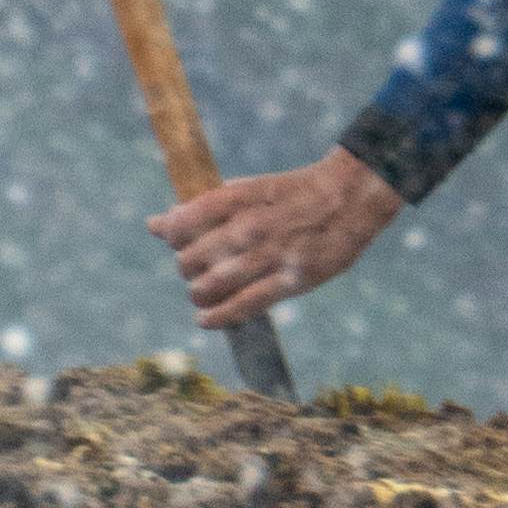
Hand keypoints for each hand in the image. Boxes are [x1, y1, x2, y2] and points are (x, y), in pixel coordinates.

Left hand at [154, 147, 401, 330]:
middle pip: (191, 259)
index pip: (184, 222)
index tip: (177, 240)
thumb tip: (157, 223)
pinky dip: (218, 317)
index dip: (172, 235)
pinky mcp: (290, 282)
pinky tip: (206, 320)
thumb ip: (205, 206)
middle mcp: (250, 227)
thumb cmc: (293, 193)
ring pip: (212, 286)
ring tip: (202, 293)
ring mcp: (270, 256)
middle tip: (194, 270)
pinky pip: (244, 306)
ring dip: (198, 293)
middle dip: (186, 268)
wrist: (350, 198)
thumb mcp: (250, 187)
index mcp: (239, 198)